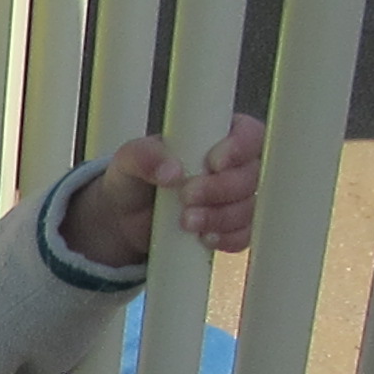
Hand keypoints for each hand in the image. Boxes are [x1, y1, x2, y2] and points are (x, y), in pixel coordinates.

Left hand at [63, 115, 264, 265]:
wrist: (124, 218)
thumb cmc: (133, 177)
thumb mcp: (128, 160)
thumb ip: (145, 156)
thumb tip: (172, 171)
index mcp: (216, 137)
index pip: (248, 134)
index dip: (239, 147)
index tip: (213, 163)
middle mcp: (233, 167)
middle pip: (250, 175)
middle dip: (220, 188)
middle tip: (187, 196)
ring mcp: (235, 199)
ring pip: (247, 207)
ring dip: (220, 217)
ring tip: (186, 221)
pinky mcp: (230, 228)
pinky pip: (243, 235)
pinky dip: (226, 238)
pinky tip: (204, 239)